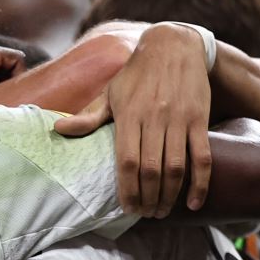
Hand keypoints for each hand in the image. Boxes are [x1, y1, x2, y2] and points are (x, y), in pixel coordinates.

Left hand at [56, 22, 211, 215]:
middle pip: (151, 170)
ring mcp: (179, 120)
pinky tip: (192, 202)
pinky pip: (202, 157)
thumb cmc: (136, 74)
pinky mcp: (199, 119)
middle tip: (145, 214)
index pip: (126, 162)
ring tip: (162, 210)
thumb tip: (57, 129)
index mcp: (128, 115)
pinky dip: (199, 183)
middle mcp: (154, 118)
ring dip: (170, 195)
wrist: (174, 46)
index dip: (127, 190)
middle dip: (148, 198)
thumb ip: (88, 116)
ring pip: (176, 167)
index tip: (126, 209)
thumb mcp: (110, 92)